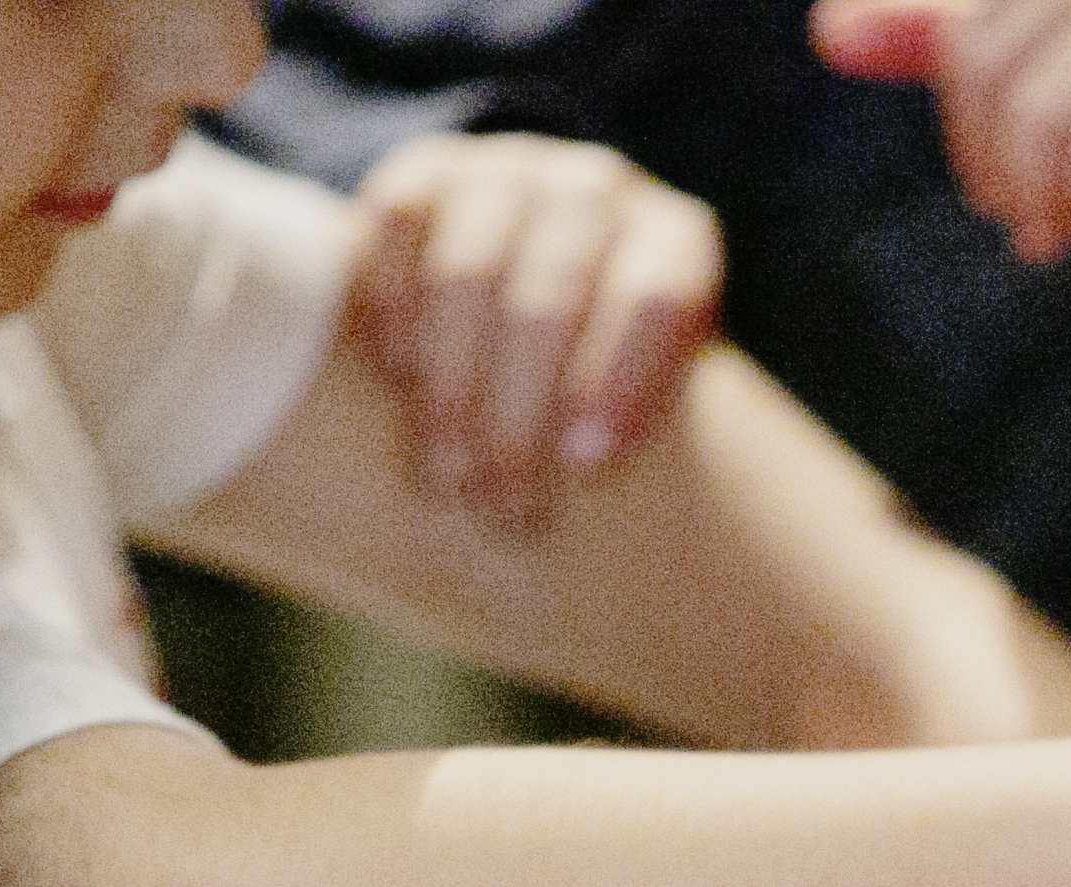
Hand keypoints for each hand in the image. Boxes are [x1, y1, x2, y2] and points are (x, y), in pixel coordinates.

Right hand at [349, 132, 723, 525]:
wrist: (520, 316)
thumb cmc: (599, 395)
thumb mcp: (645, 411)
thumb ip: (645, 436)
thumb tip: (655, 532)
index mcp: (675, 240)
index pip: (661, 293)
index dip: (624, 376)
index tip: (588, 463)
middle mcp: (598, 190)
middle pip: (554, 294)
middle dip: (520, 412)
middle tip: (504, 505)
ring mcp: (511, 171)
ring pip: (469, 268)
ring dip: (452, 384)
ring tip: (446, 474)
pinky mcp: (426, 172)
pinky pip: (398, 225)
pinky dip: (394, 308)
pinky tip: (396, 380)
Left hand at [812, 0, 1070, 263]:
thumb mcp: (1041, 77)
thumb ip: (944, 41)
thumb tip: (831, 32)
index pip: (969, 30)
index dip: (966, 109)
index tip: (1002, 179)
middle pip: (990, 63)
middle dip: (997, 164)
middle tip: (1034, 219)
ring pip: (1042, 110)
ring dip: (1046, 197)